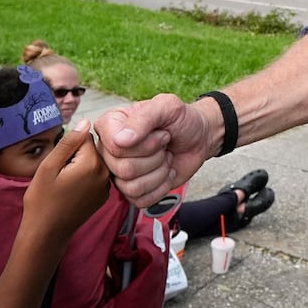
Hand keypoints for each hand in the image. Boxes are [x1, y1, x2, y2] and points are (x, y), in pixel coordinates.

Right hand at [20, 119, 111, 238]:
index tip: (60, 162)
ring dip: (81, 166)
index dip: (69, 146)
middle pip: (92, 149)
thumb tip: (86, 121)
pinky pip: (96, 175)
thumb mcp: (49, 166)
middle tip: (61, 174)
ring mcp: (107, 187)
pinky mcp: (104, 196)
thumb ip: (69, 142)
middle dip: (77, 155)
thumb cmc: (42, 200)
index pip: (86, 137)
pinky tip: (72, 191)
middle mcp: (105, 174)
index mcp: (92, 164)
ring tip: (66, 183)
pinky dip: (85, 178)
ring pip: (94, 162)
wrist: (47, 232)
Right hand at [95, 94, 212, 207]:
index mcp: (110, 124)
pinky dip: (160, 188)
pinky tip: (166, 172)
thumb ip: (143, 118)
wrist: (198, 138)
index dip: (145, 144)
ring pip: (131, 187)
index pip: (114, 145)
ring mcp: (119, 171)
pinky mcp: (132, 190)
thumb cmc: (181, 120)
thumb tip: (120, 140)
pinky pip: (139, 200)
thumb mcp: (166, 107)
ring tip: (165, 157)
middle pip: (123, 169)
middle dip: (155, 158)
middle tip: (164, 145)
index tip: (160, 132)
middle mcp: (109, 149)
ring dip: (159, 173)